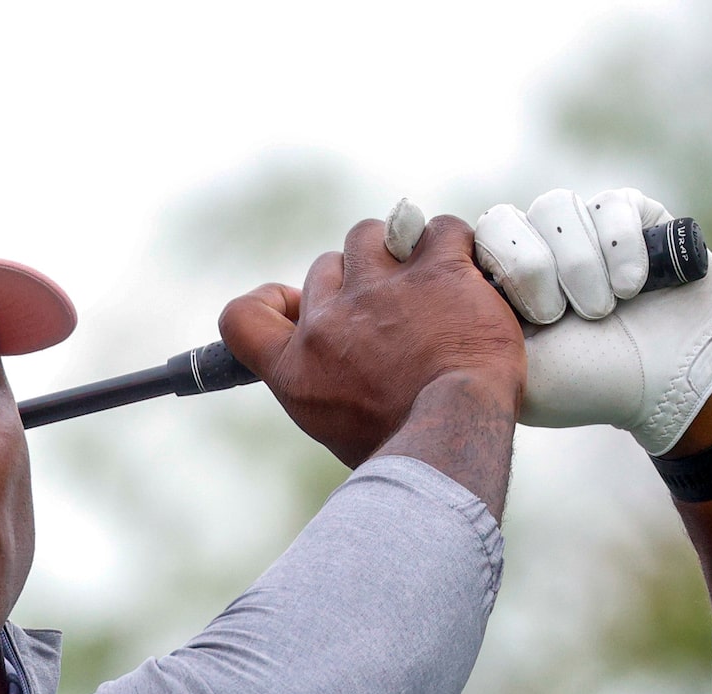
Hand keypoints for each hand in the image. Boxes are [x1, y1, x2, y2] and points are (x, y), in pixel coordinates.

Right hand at [219, 214, 525, 469]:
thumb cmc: (409, 444)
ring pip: (370, 235)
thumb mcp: (340, 428)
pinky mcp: (436, 271)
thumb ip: (329, 384)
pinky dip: (455, 244)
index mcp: (297, 368)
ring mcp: (379, 290)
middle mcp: (328, 322)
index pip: (242, 316)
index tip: (299, 304)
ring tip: (431, 282)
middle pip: (324, 266)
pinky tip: (469, 272)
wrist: (456, 436)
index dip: (271, 299)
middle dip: (355, 279)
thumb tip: (343, 368)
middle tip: (396, 310)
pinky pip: (441, 230)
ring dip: (396, 249)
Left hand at [476, 187, 711, 452]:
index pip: (465, 238)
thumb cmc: (582, 384)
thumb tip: (416, 261)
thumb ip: (459, 326)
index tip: (525, 313)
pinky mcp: (632, 215)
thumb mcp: (504, 368)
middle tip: (557, 317)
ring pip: (557, 206)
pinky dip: (622, 247)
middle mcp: (534, 246)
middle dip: (533, 271)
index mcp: (495, 280)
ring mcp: (581, 228)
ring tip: (602, 310)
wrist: (669, 384)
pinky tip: (633, 286)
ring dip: (579, 264)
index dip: (494, 266)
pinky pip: (612, 204)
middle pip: (503, 218)